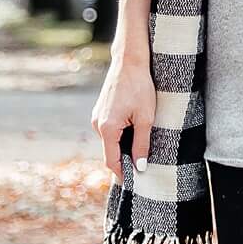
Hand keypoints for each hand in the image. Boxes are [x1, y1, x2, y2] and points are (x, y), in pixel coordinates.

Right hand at [91, 51, 156, 175]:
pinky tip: (135, 131)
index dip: (123, 173)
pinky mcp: (100, 112)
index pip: (112, 161)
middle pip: (110, 152)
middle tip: (144, 166)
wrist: (129, 61)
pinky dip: (121, 136)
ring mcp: (97, 117)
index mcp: (107, 128)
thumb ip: (142, 143)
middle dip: (125, 160)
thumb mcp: (145, 118)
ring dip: (124, 147)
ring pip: (110, 142)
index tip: (136, 182)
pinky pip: (110, 131)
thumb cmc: (140, 87)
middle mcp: (97, 125)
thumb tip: (140, 166)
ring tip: (142, 146)